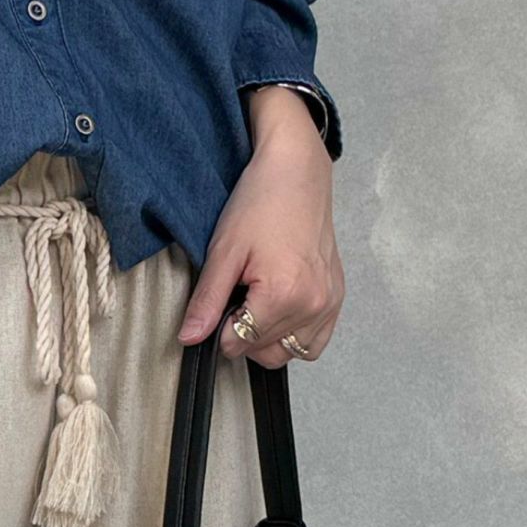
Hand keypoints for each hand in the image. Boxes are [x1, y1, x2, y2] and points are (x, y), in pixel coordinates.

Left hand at [177, 96, 344, 365]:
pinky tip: (279, 306)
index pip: (239, 344)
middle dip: (243, 333)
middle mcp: (313, 306)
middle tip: (236, 294)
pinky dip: (294, 334)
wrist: (296, 173)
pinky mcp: (338, 297)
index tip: (219, 301)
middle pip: (265, 352)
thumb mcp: (223, 252)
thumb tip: (189, 338)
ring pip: (291, 352)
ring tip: (257, 299)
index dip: (220, 328)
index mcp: (283, 296)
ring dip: (268, 338)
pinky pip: (315, 341)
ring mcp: (330, 304)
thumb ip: (207, 301)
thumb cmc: (258, 204)